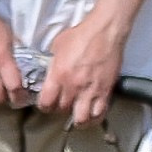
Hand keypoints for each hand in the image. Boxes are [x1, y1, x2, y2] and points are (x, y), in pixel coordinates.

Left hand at [39, 11, 126, 126]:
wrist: (105, 31)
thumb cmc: (80, 35)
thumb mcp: (56, 48)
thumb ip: (52, 64)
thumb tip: (49, 73)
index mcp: (58, 75)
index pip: (46, 102)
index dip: (44, 107)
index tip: (45, 104)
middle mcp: (74, 86)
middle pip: (62, 110)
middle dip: (59, 111)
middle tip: (60, 107)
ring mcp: (91, 90)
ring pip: (82, 118)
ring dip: (77, 119)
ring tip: (75, 117)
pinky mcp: (106, 90)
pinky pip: (100, 112)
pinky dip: (94, 118)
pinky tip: (91, 116)